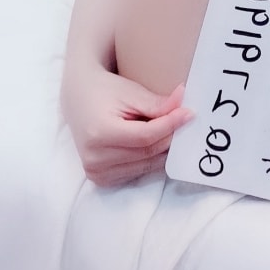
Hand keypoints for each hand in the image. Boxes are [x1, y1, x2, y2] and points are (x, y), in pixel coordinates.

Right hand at [62, 66, 192, 186]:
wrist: (79, 99)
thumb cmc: (105, 90)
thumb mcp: (130, 92)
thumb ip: (157, 104)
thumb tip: (185, 107)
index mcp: (100, 134)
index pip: (146, 136)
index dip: (171, 125)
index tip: (189, 113)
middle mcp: (95, 159)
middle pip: (148, 152)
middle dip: (171, 136)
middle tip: (186, 120)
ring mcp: (97, 173)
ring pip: (146, 165)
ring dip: (163, 149)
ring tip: (171, 129)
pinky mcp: (101, 179)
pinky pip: (137, 172)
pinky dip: (150, 158)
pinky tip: (154, 142)